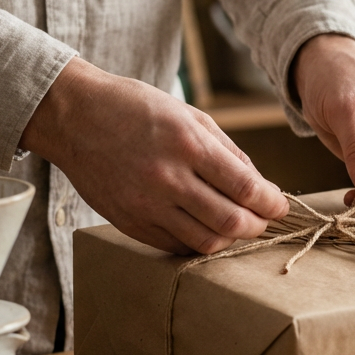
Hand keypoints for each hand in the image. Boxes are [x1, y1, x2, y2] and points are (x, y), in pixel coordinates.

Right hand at [20, 57, 288, 254]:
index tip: (280, 205)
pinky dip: (198, 242)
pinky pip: (175, 245)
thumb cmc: (136, 109)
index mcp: (188, 144)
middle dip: (258, 225)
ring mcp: (145, 205)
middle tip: (264, 219)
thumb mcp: (189, 115)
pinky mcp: (129, 222)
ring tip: (237, 225)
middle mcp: (167, 178)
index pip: (245, 188)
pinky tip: (204, 227)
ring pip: (205, 242)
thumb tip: (260, 185)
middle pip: (231, 223)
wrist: (74, 116)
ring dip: (230, 239)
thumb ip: (228, 151)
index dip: (272, 203)